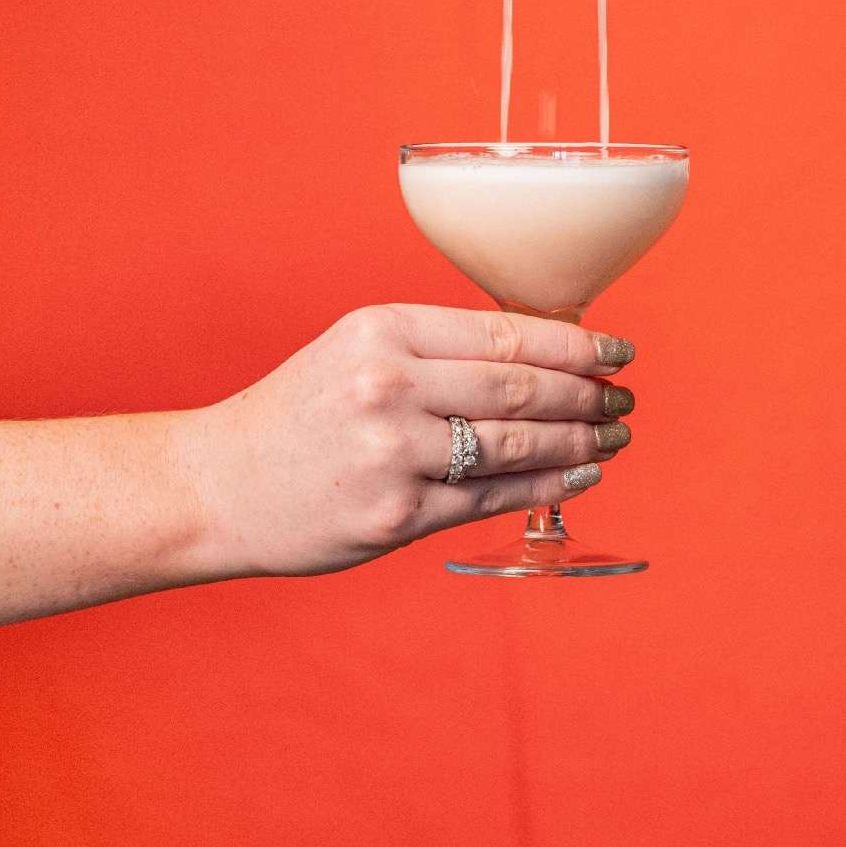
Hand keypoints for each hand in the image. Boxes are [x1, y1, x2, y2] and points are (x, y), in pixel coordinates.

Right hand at [176, 305, 635, 577]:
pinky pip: (491, 499)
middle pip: (521, 389)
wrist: (219, 483)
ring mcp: (393, 454)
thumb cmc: (300, 411)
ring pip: (516, 446)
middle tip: (625, 399)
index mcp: (384, 329)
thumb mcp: (357, 348)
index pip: (506, 333)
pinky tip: (579, 476)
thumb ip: (437, 348)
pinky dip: (546, 486)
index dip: (576, 346)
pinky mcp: (395, 517)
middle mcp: (390, 385)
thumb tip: (541, 354)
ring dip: (579, 443)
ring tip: (613, 438)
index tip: (618, 351)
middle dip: (588, 395)